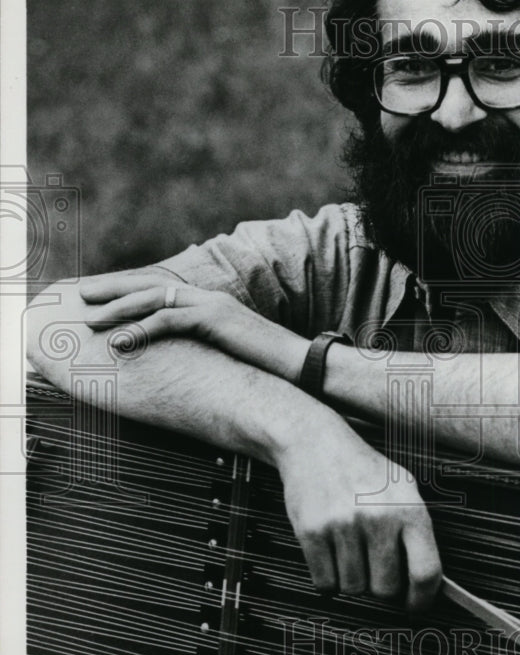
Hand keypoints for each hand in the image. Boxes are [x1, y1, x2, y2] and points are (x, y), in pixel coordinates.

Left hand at [80, 274, 307, 381]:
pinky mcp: (216, 320)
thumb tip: (185, 362)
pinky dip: (140, 329)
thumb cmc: (269, 368)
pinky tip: (118, 341)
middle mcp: (209, 298)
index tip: (101, 296)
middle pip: (151, 286)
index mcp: (210, 304)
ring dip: (118, 308)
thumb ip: (206, 349)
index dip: (129, 291)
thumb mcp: (230, 354)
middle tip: (81, 294)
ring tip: (89, 319)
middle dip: (113, 288)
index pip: (162, 290)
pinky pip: (169, 321)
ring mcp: (212, 306)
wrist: (302, 366)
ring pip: (154, 299)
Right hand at [278, 413, 441, 612]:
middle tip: (374, 567)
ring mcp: (343, 525)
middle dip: (380, 587)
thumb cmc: (363, 469)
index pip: (425, 571)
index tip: (414, 607)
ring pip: (353, 588)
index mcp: (409, 509)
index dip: (422, 599)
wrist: (316, 443)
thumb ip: (417, 531)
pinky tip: (330, 553)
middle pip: (385, 589)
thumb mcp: (403, 488)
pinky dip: (327, 578)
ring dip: (351, 579)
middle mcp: (378, 517)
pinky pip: (324, 582)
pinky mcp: (312, 531)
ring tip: (349, 550)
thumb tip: (429, 581)